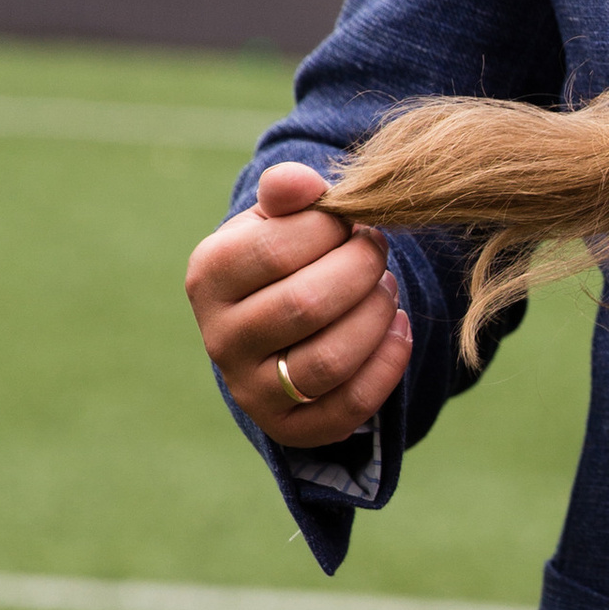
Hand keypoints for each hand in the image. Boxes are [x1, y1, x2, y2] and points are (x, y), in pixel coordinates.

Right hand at [184, 162, 412, 446]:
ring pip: (328, 361)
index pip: (275, 248)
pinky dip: (388, 364)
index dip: (330, 230)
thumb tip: (304, 182)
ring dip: (375, 317)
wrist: (274, 325)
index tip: (349, 222)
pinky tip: (399, 329)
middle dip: (360, 272)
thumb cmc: (283, 258)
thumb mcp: (278, 217)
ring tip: (387, 290)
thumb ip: (289, 190)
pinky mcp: (290, 427)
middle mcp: (220, 338)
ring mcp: (251, 390)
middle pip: (305, 306)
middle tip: (377, 253)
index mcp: (209, 276)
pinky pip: (350, 406)